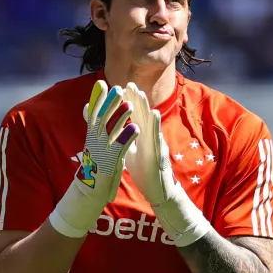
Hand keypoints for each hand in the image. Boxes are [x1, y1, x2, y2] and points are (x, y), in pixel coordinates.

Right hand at [49, 80, 139, 237]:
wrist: (91, 189)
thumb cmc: (95, 163)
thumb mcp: (92, 141)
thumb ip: (92, 123)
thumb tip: (87, 106)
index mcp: (91, 134)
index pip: (93, 112)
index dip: (97, 98)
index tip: (101, 83)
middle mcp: (95, 140)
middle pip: (101, 118)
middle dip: (110, 103)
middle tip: (118, 89)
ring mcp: (102, 150)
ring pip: (112, 131)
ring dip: (121, 117)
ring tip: (130, 106)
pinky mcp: (112, 161)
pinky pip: (121, 146)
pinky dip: (128, 136)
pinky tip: (136, 128)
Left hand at [124, 83, 211, 246]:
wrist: (156, 190)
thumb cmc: (144, 171)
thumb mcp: (128, 152)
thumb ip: (122, 139)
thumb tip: (113, 130)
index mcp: (141, 136)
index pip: (135, 115)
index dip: (128, 101)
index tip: (121, 87)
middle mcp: (150, 137)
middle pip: (142, 114)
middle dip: (136, 99)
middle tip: (129, 83)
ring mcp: (156, 143)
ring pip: (150, 122)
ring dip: (146, 107)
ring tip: (140, 93)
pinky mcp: (159, 152)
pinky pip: (157, 136)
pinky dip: (155, 124)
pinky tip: (153, 113)